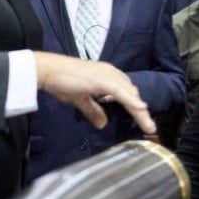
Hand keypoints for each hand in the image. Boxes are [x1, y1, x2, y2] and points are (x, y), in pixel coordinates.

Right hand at [34, 51, 155, 134]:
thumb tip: (102, 124)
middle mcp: (110, 73)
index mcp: (107, 76)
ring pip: (130, 93)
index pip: (126, 92)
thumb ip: (92, 110)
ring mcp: (107, 75)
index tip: (144, 121)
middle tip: (149, 127)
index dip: (135, 106)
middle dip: (141, 110)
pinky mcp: (102, 79)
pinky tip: (140, 110)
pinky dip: (132, 102)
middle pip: (132, 93)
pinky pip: (121, 93)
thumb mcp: (80, 99)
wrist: (49, 70)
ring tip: (148, 126)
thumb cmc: (61, 81)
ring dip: (140, 110)